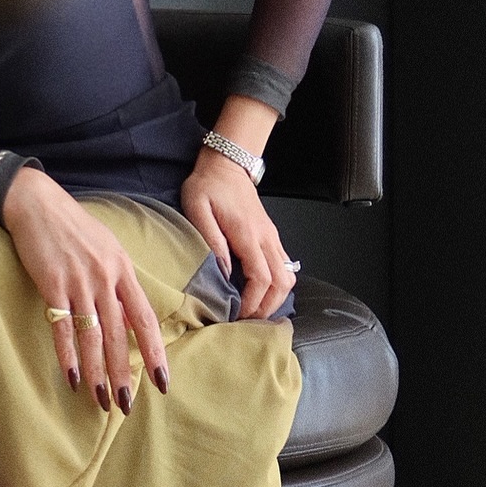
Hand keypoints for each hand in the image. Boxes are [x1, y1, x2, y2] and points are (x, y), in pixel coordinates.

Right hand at [1, 167, 168, 410]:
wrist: (36, 203)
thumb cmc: (72, 226)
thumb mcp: (106, 247)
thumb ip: (117, 280)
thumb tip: (128, 313)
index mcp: (123, 269)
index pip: (144, 318)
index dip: (154, 351)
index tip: (162, 381)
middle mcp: (105, 277)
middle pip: (119, 335)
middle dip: (124, 373)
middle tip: (127, 404)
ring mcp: (79, 281)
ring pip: (93, 336)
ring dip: (97, 372)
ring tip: (101, 400)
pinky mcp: (52, 284)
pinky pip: (63, 327)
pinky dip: (68, 355)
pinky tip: (71, 377)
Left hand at [180, 148, 294, 318]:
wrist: (227, 165)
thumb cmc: (208, 186)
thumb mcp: (197, 209)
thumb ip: (210, 240)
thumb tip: (221, 272)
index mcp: (248, 234)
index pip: (262, 278)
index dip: (252, 302)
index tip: (236, 315)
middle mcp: (267, 238)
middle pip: (282, 283)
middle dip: (266, 307)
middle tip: (246, 321)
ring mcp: (272, 238)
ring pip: (288, 276)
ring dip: (275, 298)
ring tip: (253, 310)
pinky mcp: (271, 237)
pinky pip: (285, 267)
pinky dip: (277, 285)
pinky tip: (259, 293)